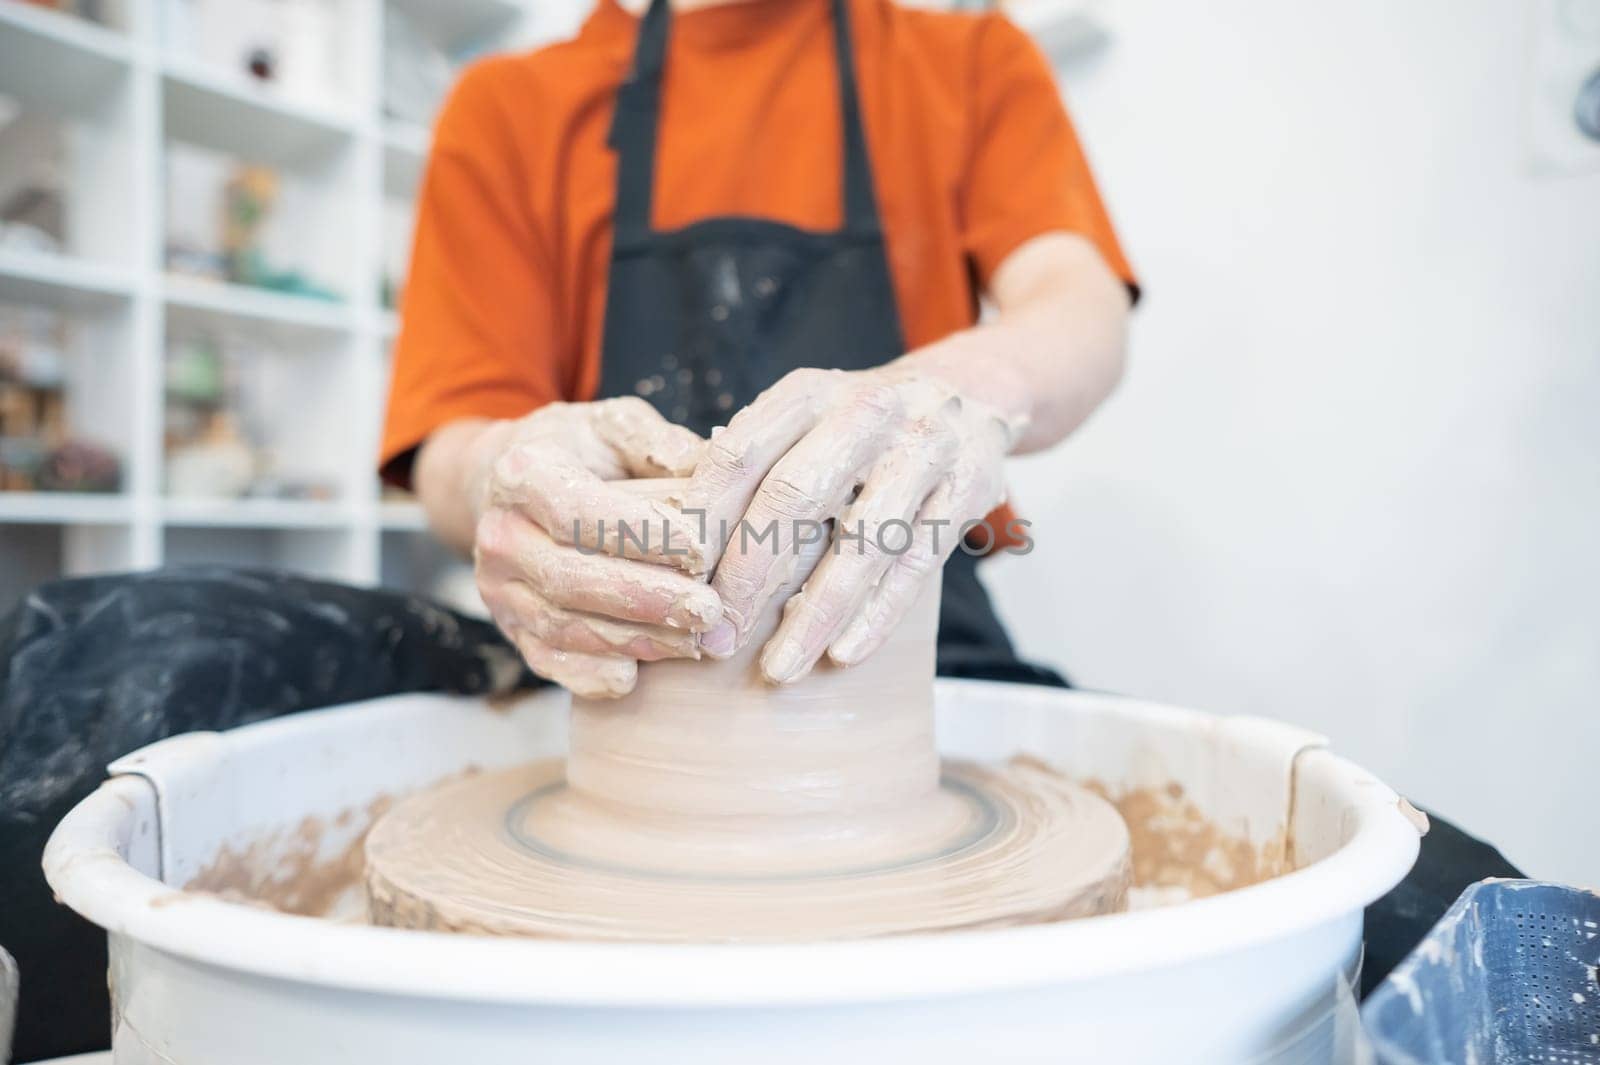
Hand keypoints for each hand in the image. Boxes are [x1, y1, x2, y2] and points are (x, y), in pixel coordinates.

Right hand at [470, 398, 720, 698]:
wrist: (507, 487)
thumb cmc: (581, 452)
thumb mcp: (615, 426)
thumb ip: (659, 442)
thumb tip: (715, 460)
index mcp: (522, 473)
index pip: (581, 513)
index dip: (642, 537)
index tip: (702, 550)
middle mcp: (499, 534)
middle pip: (571, 578)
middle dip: (647, 599)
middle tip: (710, 610)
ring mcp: (499, 588)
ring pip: (563, 626)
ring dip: (634, 640)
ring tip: (696, 641)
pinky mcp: (510, 627)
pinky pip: (549, 661)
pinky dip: (592, 675)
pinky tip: (638, 676)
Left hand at [685, 366, 1024, 683]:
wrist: (969, 396)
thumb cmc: (860, 429)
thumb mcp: (806, 420)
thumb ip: (751, 464)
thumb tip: (679, 537)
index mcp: (809, 392)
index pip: (740, 453)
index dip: (703, 518)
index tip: (676, 580)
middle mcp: (867, 410)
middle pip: (794, 496)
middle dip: (749, 576)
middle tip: (717, 637)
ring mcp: (923, 447)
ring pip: (862, 542)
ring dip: (815, 614)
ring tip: (779, 667)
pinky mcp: (968, 487)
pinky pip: (916, 563)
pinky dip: (877, 614)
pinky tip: (842, 653)